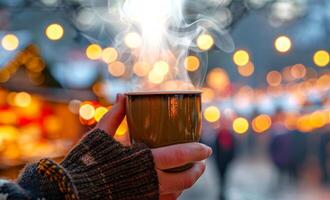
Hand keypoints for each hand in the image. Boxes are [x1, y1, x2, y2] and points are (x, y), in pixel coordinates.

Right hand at [95, 94, 211, 198]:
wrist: (69, 193)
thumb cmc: (85, 162)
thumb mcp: (100, 136)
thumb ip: (115, 116)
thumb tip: (125, 95)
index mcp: (144, 161)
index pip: (180, 156)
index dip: (197, 152)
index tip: (207, 149)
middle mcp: (149, 182)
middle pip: (185, 180)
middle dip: (197, 171)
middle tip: (201, 164)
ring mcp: (146, 197)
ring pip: (176, 194)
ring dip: (186, 184)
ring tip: (188, 175)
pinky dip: (171, 195)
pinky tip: (170, 188)